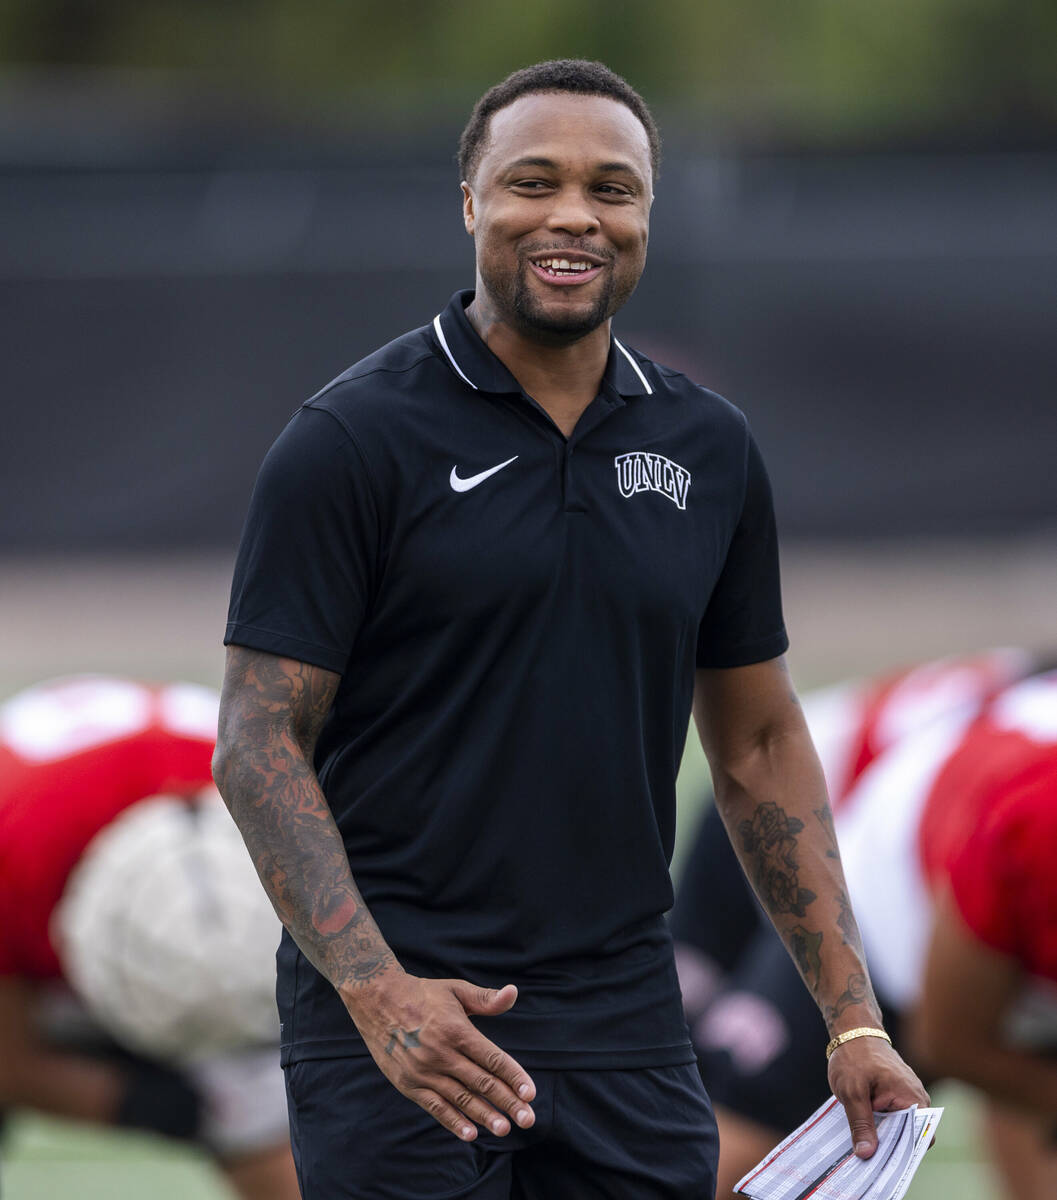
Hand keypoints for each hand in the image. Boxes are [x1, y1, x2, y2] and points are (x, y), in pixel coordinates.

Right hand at [340, 969, 536, 1141]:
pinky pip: (435, 1107)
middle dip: (507, 1102)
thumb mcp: (455, 990)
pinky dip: (453, 1122)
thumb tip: (514, 993)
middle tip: (528, 1120)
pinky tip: (470, 1133)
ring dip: (484, 1116)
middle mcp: (441, 1053)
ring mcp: (424, 1071)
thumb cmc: (423, 993)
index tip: (530, 1094)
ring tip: (505, 1129)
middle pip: (481, 1083)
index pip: (492, 1058)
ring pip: (460, 1099)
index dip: (513, 1076)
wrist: (377, 1000)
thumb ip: (485, 998)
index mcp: (456, 1030)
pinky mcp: (409, 1084)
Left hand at [827, 1036, 929, 1158]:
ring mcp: (907, 1097)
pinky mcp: (897, 1096)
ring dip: (883, 1137)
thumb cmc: (854, 1055)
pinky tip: (864, 1134)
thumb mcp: (851, 1092)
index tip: (885, 1166)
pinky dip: (879, 1125)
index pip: (920, 1138)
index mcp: (913, 1098)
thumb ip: (861, 1123)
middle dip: (889, 1149)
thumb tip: (867, 1154)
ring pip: (898, 1128)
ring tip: (864, 1151)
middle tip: (868, 1163)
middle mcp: (916, 1099)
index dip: (905, 1154)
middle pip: (908, 1136)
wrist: (853, 1031)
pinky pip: (892, 1118)